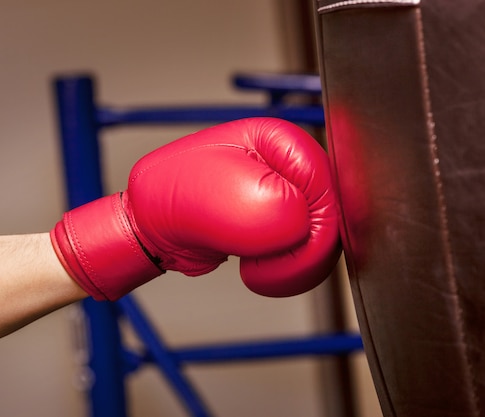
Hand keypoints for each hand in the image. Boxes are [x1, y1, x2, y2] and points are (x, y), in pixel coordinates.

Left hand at [51, 117, 340, 300]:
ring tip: (256, 260)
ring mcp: (287, 190)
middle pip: (329, 212)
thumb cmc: (173, 199)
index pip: (327, 184)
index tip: (281, 244)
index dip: (313, 224)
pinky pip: (307, 250)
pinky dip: (288, 267)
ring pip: (321, 236)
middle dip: (301, 248)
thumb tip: (307, 225)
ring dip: (293, 261)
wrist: (155, 226)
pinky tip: (259, 263)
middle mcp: (287, 162)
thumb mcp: (222, 200)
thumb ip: (277, 210)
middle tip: (263, 259)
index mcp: (278, 139)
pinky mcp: (284, 218)